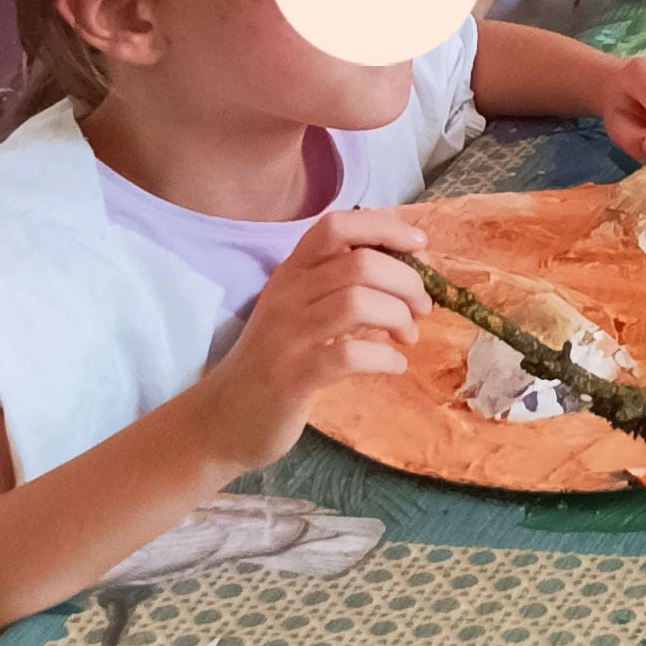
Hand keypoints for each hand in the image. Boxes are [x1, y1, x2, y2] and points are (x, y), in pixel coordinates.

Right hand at [190, 210, 431, 468]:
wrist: (224, 419)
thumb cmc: (277, 360)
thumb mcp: (304, 313)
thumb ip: (344, 287)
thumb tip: (409, 272)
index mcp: (291, 273)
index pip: (336, 226)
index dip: (385, 227)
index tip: (419, 245)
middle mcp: (287, 295)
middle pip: (360, 263)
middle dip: (406, 281)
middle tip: (421, 308)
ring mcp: (287, 335)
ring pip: (357, 302)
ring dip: (398, 316)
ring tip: (407, 336)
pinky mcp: (293, 376)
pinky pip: (350, 355)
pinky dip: (385, 357)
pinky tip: (395, 365)